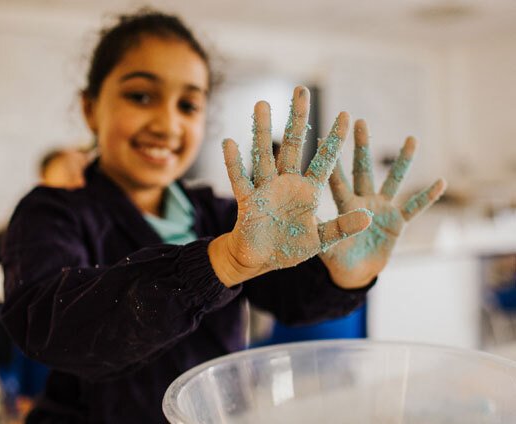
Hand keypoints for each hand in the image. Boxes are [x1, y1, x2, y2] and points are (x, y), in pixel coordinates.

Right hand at [209, 87, 371, 286]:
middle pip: (292, 146)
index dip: (335, 139)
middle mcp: (287, 183)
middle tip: (301, 90)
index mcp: (308, 191)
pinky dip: (235, 164)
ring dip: (262, 131)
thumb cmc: (289, 247)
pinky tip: (230, 143)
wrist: (260, 260)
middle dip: (297, 118)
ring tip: (262, 104)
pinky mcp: (248, 202)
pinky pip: (240, 180)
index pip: (325, 159)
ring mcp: (266, 190)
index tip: (347, 115)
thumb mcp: (321, 240)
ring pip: (264, 155)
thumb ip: (342, 227)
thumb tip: (369, 217)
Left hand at [319, 119, 446, 287]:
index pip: (337, 179)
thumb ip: (320, 232)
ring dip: (402, 161)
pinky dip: (427, 197)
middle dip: (362, 146)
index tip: (326, 135)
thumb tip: (305, 217)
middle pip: (362, 169)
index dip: (332, 159)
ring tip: (412, 138)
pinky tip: (441, 182)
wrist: (356, 273)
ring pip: (392, 180)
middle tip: (361, 121)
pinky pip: (414, 207)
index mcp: (344, 206)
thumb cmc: (337, 259)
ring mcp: (381, 209)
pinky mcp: (397, 222)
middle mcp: (363, 201)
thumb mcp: (325, 246)